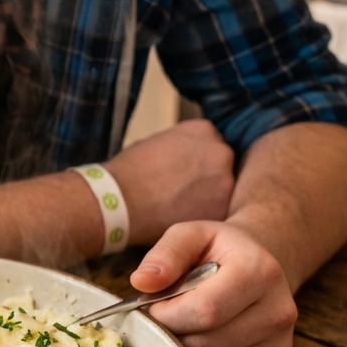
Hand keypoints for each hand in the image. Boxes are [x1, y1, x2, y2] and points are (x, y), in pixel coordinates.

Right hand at [108, 119, 234, 245]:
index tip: (183, 171)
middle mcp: (220, 151)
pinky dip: (204, 216)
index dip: (196, 160)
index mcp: (203, 129)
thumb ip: (181, 145)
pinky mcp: (223, 209)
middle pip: (221, 165)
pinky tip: (181, 217)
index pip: (210, 143)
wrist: (120, 201)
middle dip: (206, 177)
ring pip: (222, 191)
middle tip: (182, 190)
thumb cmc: (129, 171)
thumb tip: (186, 157)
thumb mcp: (156, 142)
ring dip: (207, 197)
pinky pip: (218, 213)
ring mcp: (225, 180)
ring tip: (179, 206)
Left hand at [129, 220, 297, 346]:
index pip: (205, 310)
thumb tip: (141, 282)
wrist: (258, 269)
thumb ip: (165, 254)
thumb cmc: (217, 252)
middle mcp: (278, 313)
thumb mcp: (190, 235)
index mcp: (260, 272)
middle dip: (170, 337)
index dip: (167, 315)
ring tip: (175, 332)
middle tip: (157, 323)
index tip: (151, 307)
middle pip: (206, 345)